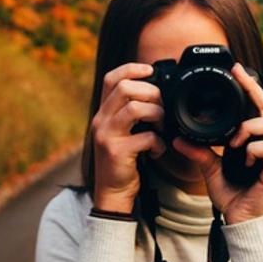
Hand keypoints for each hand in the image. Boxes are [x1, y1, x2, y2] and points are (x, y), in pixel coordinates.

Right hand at [92, 63, 165, 213]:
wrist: (112, 192)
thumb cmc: (123, 160)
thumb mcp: (122, 132)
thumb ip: (131, 113)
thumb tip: (157, 93)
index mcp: (103, 112)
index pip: (111, 78)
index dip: (131, 69)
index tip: (151, 70)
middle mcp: (101, 120)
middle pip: (125, 88)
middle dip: (151, 93)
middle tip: (162, 107)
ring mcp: (107, 135)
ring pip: (135, 108)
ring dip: (157, 114)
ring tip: (162, 126)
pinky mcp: (117, 152)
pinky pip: (145, 137)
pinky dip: (158, 142)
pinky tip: (158, 150)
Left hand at [172, 63, 262, 223]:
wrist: (238, 221)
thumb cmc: (230, 195)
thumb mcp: (210, 168)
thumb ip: (199, 151)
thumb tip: (179, 137)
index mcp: (255, 141)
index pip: (256, 107)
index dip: (249, 87)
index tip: (235, 69)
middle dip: (254, 90)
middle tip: (238, 76)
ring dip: (250, 128)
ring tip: (234, 142)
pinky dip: (253, 149)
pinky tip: (242, 160)